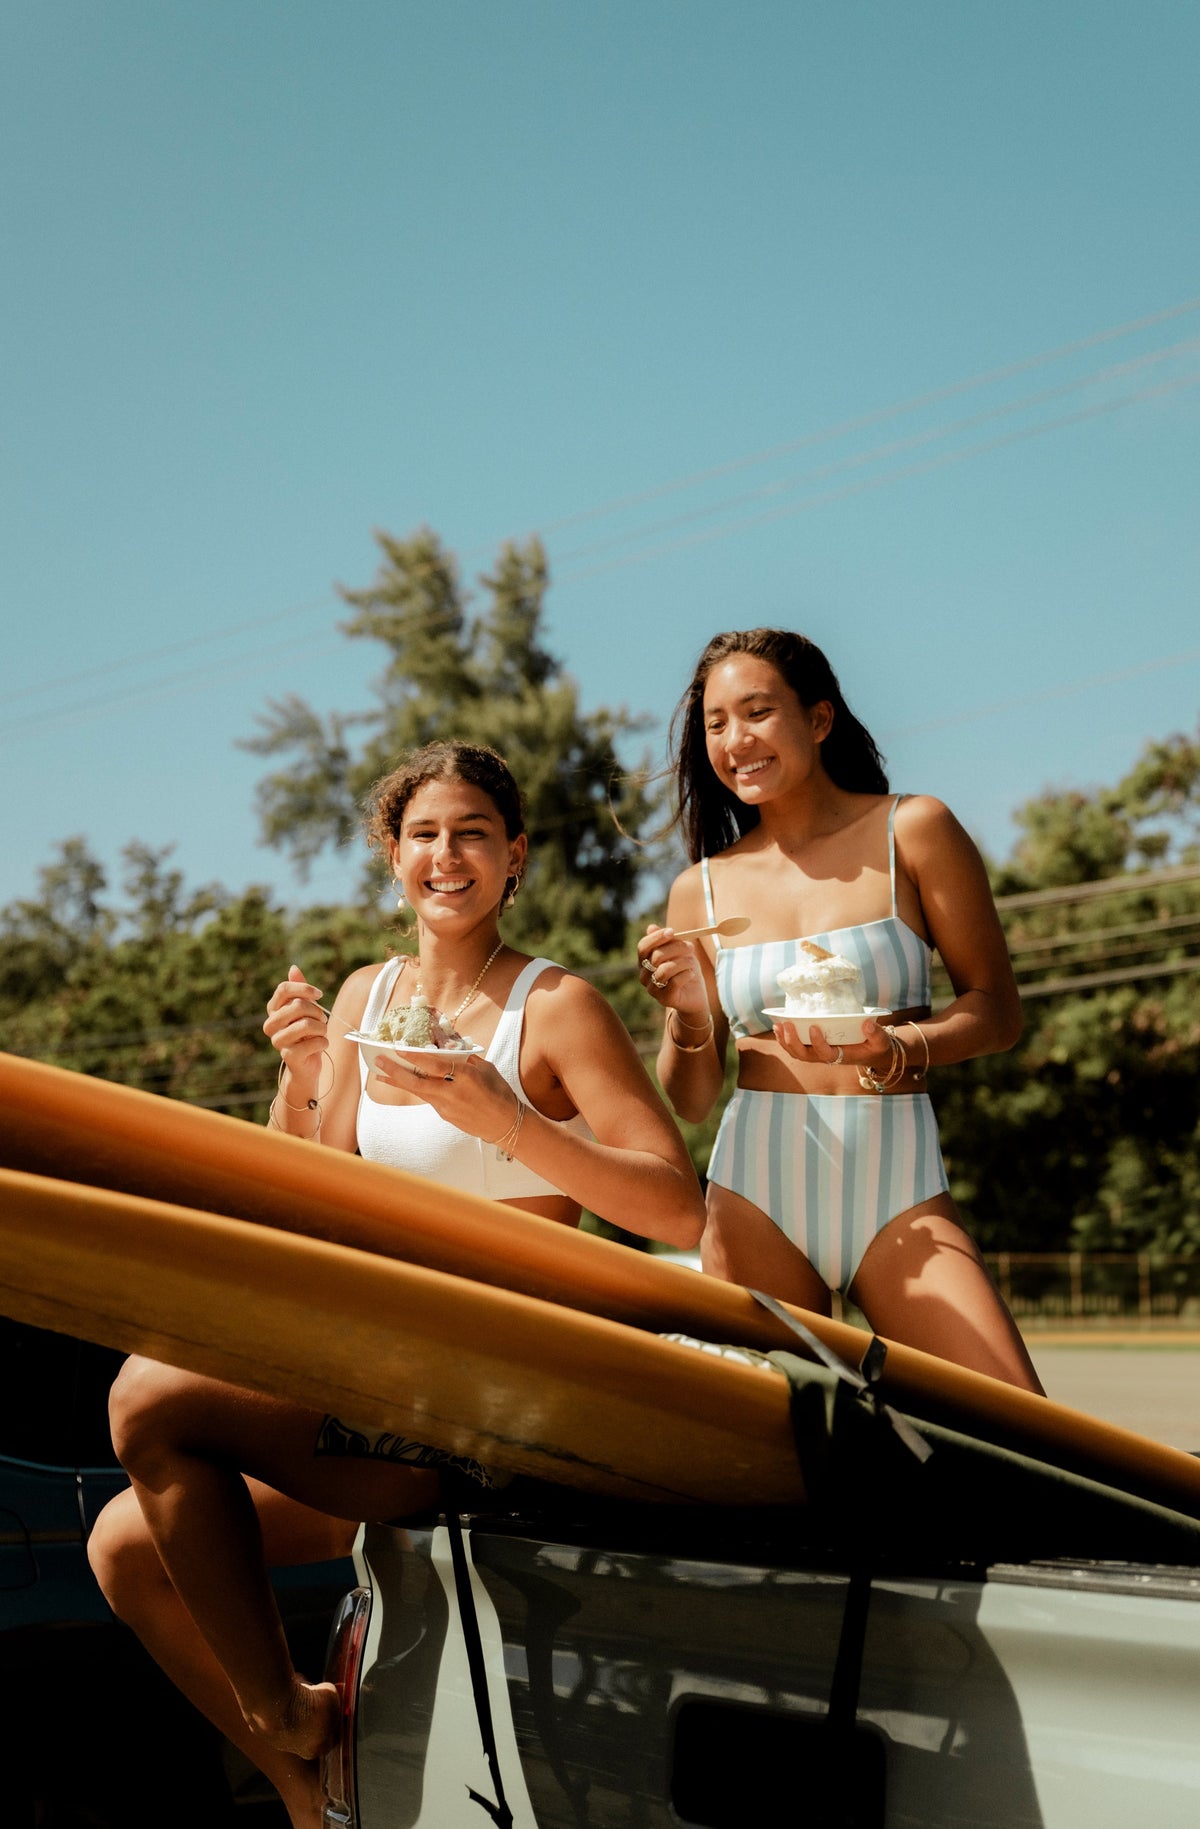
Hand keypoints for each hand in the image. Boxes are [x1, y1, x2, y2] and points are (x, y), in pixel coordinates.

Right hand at [263, 965, 329, 1083]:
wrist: (306, 1066)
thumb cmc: (307, 1035)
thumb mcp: (305, 1010)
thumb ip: (300, 991)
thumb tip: (293, 968)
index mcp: (273, 1010)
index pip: (284, 989)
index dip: (304, 989)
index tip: (319, 994)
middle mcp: (271, 1025)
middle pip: (297, 1005)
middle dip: (317, 1012)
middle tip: (322, 1020)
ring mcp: (278, 1041)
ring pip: (307, 1024)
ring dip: (322, 1028)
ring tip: (321, 1033)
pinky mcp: (289, 1056)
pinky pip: (315, 1042)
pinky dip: (324, 1043)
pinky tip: (320, 1047)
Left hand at [371, 1051, 521, 1143]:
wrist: (505, 1124)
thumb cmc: (499, 1092)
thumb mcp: (486, 1069)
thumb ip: (466, 1059)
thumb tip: (449, 1048)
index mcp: (465, 1077)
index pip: (435, 1065)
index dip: (415, 1056)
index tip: (398, 1048)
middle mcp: (452, 1093)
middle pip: (417, 1082)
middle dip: (395, 1072)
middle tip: (378, 1061)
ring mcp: (446, 1107)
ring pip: (418, 1092)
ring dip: (398, 1082)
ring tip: (381, 1075)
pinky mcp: (445, 1116)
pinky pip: (428, 1099)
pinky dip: (418, 1090)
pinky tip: (409, 1083)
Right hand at [637, 924, 709, 1021]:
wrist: (695, 994)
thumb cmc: (685, 969)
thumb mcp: (679, 951)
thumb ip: (667, 940)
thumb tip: (651, 927)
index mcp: (644, 962)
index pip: (643, 947)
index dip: (656, 937)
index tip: (672, 931)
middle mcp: (644, 976)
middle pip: (656, 956)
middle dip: (676, 948)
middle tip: (690, 947)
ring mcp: (652, 989)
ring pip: (665, 970)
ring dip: (683, 962)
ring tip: (692, 963)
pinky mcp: (664, 999)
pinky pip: (674, 982)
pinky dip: (686, 974)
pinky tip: (691, 974)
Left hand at [771, 1016, 893, 1072]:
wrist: (872, 1053)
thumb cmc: (875, 1046)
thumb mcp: (881, 1041)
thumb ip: (876, 1034)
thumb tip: (866, 1024)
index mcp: (841, 1056)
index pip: (826, 1054)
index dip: (818, 1043)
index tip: (814, 1026)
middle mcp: (826, 1057)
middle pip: (804, 1055)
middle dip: (793, 1041)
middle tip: (787, 1024)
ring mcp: (818, 1054)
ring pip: (797, 1053)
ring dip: (785, 1040)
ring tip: (778, 1024)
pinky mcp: (814, 1048)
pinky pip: (796, 1047)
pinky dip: (785, 1039)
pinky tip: (779, 1026)